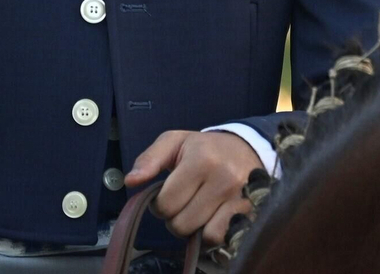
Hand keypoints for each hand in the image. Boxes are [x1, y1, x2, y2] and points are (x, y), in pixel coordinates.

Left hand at [125, 130, 262, 245]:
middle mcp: (223, 179)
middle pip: (182, 223)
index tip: (167, 194)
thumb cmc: (204, 148)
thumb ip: (149, 159)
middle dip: (175, 217)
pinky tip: (211, 217)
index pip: (166, 203)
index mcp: (201, 159)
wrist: (247, 148)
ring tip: (197, 210)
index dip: (159, 204)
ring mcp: (239, 198)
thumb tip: (130, 181)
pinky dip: (212, 233)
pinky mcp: (249, 213)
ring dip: (194, 228)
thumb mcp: (175, 142)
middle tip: (183, 202)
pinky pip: (221, 238)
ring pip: (202, 235)